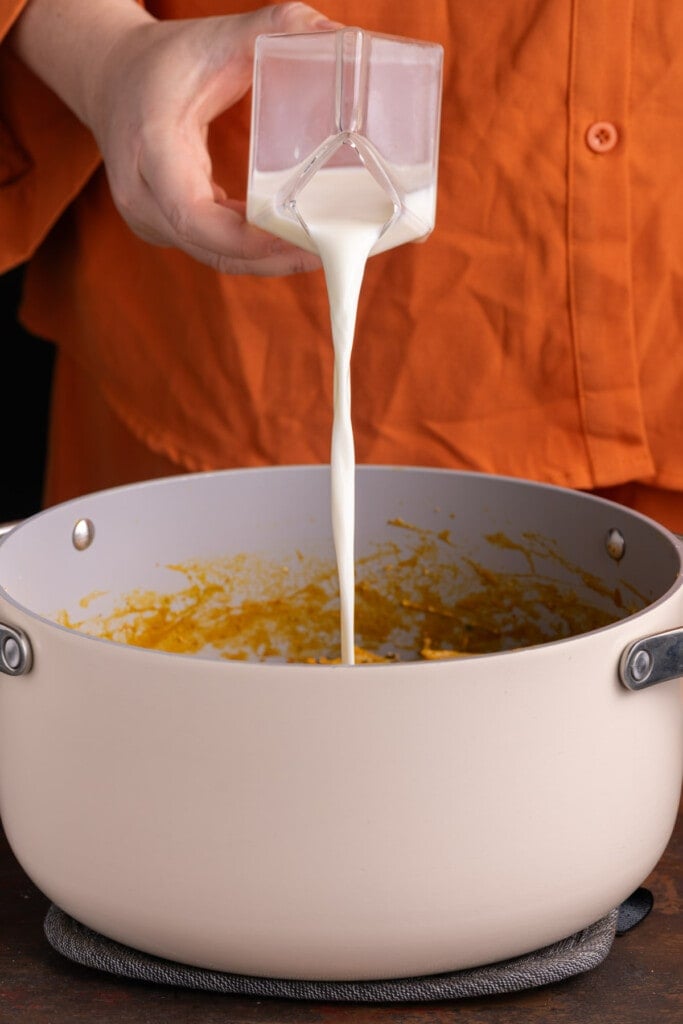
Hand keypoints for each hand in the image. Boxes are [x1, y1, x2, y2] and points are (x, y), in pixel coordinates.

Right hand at [10, 1, 337, 274]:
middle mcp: (141, 194)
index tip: (298, 238)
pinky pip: (213, 250)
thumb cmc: (164, 60)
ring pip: (215, 258)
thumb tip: (335, 31)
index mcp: (150, 148)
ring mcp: (149, 218)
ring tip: (318, 251)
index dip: (247, 239)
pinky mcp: (164, 227)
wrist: (110, 76)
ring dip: (266, 262)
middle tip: (326, 251)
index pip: (194, 215)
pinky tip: (290, 245)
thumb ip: (272, 28)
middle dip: (270, 259)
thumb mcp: (215, 38)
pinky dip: (252, 252)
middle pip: (212, 249)